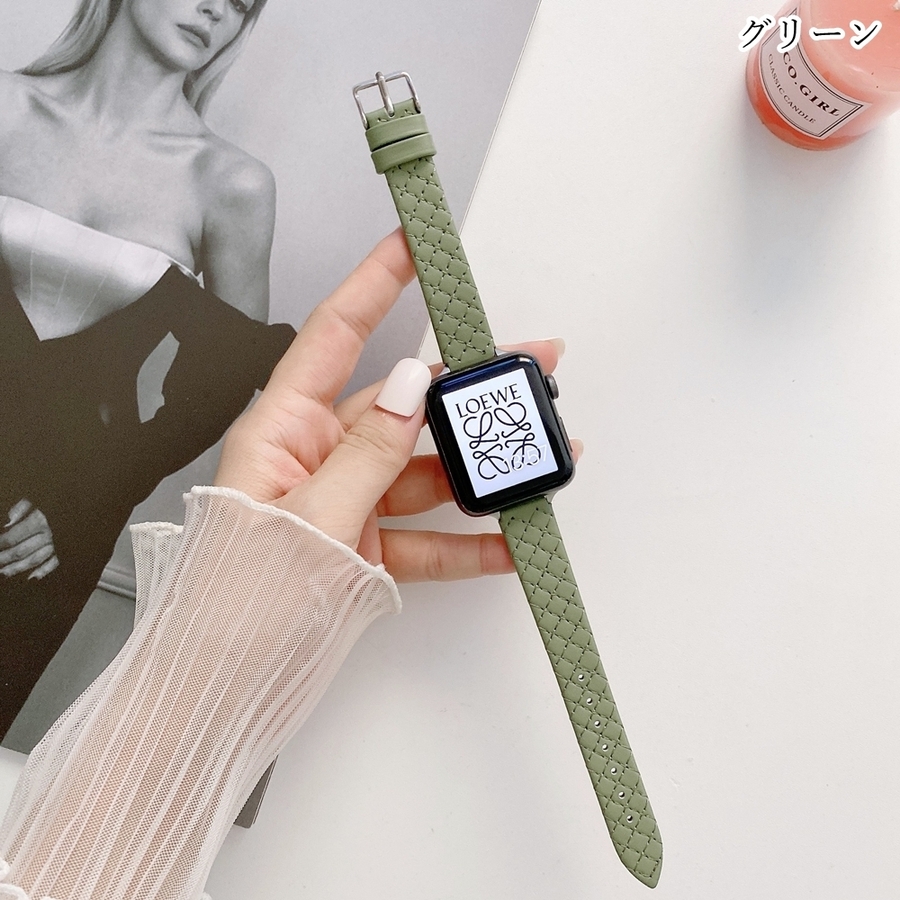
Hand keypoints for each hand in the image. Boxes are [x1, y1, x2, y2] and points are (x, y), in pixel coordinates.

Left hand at [0, 499, 59, 579]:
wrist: (87, 507)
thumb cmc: (59, 503)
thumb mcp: (39, 500)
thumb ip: (22, 508)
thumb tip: (8, 523)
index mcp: (40, 521)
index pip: (14, 537)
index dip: (1, 543)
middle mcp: (48, 535)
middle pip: (21, 551)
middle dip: (5, 558)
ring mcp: (58, 545)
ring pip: (34, 560)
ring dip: (18, 568)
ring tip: (4, 573)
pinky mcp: (67, 551)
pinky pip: (54, 564)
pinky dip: (43, 571)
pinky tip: (31, 578)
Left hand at [215, 230, 570, 581]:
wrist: (219, 693)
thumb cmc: (234, 606)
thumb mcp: (309, 519)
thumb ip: (367, 452)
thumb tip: (409, 383)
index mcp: (281, 430)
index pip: (335, 336)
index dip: (376, 284)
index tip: (414, 246)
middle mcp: (315, 458)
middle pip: (402, 404)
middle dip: (467, 386)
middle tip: (526, 364)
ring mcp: (344, 506)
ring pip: (424, 471)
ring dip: (480, 469)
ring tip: (537, 458)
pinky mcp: (364, 551)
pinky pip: (426, 537)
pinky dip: (468, 541)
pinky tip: (510, 539)